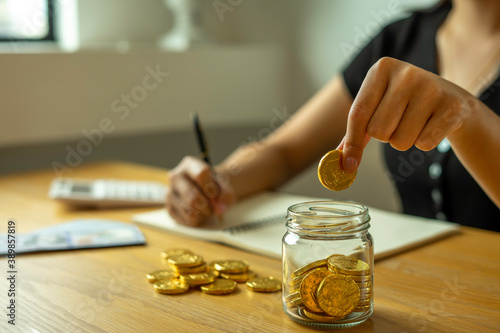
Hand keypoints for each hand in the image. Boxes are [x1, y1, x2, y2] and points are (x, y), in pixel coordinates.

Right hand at [165, 156, 235, 226]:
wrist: (209, 191)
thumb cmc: (216, 186)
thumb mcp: (226, 186)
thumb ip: (226, 194)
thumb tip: (219, 209)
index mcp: (189, 164)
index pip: (200, 174)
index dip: (211, 187)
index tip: (215, 194)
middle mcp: (176, 176)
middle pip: (192, 197)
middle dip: (207, 205)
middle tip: (213, 205)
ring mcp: (170, 193)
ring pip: (189, 210)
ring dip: (203, 213)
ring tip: (207, 208)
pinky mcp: (170, 208)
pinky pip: (186, 219)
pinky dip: (197, 219)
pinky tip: (199, 212)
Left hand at [338, 57, 474, 172]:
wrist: (453, 100)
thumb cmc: (405, 105)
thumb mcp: (377, 107)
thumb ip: (355, 132)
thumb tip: (340, 161)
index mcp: (382, 68)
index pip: (358, 114)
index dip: (352, 143)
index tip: (348, 165)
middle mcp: (407, 73)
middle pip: (378, 131)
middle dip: (385, 136)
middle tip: (399, 121)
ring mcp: (432, 88)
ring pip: (400, 141)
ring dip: (404, 140)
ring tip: (416, 122)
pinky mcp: (453, 107)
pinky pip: (424, 143)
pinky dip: (425, 142)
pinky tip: (432, 125)